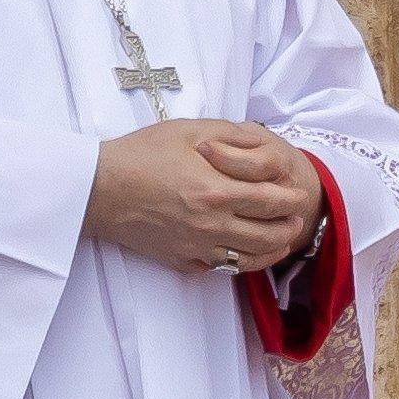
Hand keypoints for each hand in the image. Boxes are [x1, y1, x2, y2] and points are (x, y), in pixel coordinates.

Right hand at [84, 119, 320, 274]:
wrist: (99, 189)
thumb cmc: (141, 154)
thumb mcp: (188, 131)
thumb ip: (231, 136)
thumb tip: (262, 143)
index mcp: (216, 192)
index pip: (272, 203)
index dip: (292, 199)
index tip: (300, 194)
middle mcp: (211, 226)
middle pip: (268, 236)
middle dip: (290, 227)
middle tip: (296, 218)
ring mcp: (196, 248)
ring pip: (250, 260)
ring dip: (272, 250)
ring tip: (279, 239)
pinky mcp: (181, 261)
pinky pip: (220, 268)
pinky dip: (238, 260)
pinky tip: (241, 249)